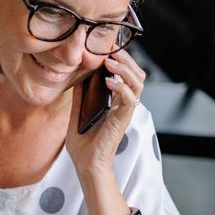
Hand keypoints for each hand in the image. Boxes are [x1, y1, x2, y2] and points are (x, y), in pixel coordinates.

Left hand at [65, 49, 145, 174]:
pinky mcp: (123, 120)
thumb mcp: (77, 115)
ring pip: (137, 83)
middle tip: (111, 49)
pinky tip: (109, 81)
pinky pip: (129, 98)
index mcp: (115, 103)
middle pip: (137, 76)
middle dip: (126, 60)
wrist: (86, 164)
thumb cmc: (83, 146)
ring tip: (110, 61)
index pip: (126, 76)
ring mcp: (125, 112)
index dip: (120, 61)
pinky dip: (121, 87)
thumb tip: (77, 79)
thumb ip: (80, 98)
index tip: (107, 49)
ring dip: (125, 69)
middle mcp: (123, 106)